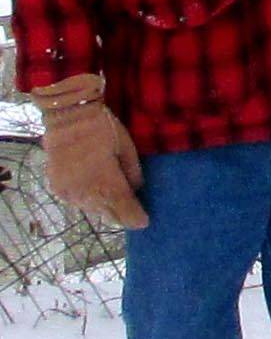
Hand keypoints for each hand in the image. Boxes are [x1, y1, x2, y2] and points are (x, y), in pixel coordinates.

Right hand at [39, 89, 148, 229]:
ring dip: (104, 208)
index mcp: (106, 183)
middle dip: (121, 215)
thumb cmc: (102, 128)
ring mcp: (70, 193)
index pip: (124, 210)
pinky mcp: (58, 189)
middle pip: (107, 214)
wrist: (68, 117)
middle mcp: (86, 194)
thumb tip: (135, 190)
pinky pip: (77, 201)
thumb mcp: (126, 147)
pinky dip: (88, 200)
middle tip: (133, 213)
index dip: (135, 218)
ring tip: (115, 203)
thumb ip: (133, 173)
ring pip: (91, 210)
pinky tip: (95, 193)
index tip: (144, 222)